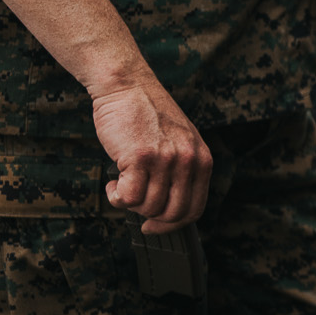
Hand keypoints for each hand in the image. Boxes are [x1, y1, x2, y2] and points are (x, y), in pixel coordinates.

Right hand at [91, 77, 212, 233]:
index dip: (173, 224)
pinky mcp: (140, 157)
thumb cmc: (148, 117)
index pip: (195, 208)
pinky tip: (113, 181)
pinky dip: (116, 196)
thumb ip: (182, 171)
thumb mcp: (180, 142)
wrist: (128, 87)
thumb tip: (168, 209)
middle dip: (149, 217)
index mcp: (202, 159)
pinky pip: (128, 198)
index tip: (154, 226)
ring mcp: (165, 159)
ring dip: (129, 203)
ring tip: (121, 184)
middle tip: (134, 203)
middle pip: (173, 213)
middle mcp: (188, 160)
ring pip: (148, 207)